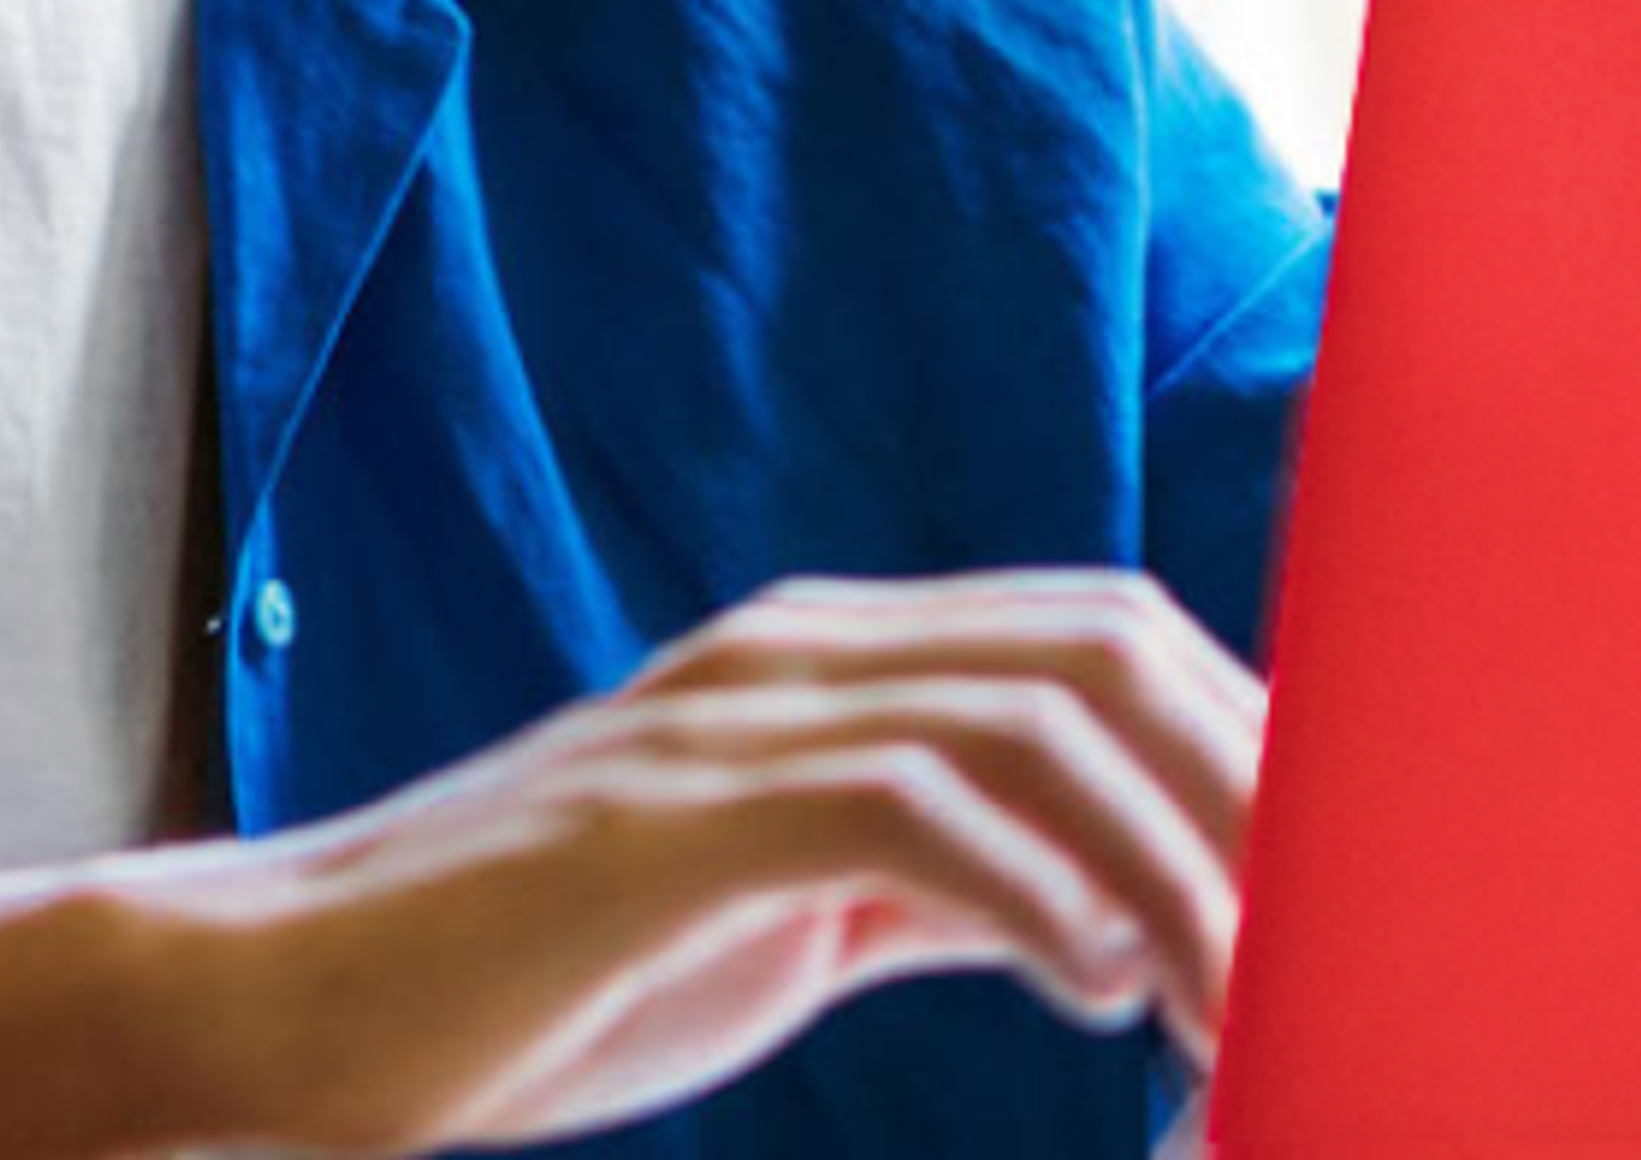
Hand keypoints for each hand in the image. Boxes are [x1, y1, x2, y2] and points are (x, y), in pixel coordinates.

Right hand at [129, 568, 1261, 1151]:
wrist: (297, 1005)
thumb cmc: (548, 975)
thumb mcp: (786, 914)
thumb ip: (934, 877)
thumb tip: (1109, 909)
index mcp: (836, 659)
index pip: (1100, 634)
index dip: (1244, 735)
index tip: (1343, 874)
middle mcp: (801, 652)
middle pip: (1099, 647)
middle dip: (1245, 782)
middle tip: (1335, 940)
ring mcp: (733, 721)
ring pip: (1032, 724)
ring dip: (1171, 867)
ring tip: (1235, 1008)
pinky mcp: (674, 820)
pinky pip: (908, 814)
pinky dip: (1035, 899)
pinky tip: (1090, 993)